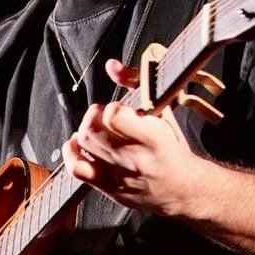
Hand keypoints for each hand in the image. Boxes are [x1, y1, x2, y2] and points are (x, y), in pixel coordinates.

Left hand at [61, 58, 205, 217]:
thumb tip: (112, 65)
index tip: (120, 111)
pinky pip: (77, 169)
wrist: (182, 189)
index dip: (112, 107)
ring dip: (84, 131)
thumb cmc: (173, 149)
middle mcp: (135, 158)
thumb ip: (137, 84)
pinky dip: (71, 153)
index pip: (113, 115)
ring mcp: (120, 175)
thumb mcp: (164, 113)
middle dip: (94, 116)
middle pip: (92, 129)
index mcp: (153, 138)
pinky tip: (78, 145)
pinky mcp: (109, 188)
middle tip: (103, 116)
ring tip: (95, 129)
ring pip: (83, 145)